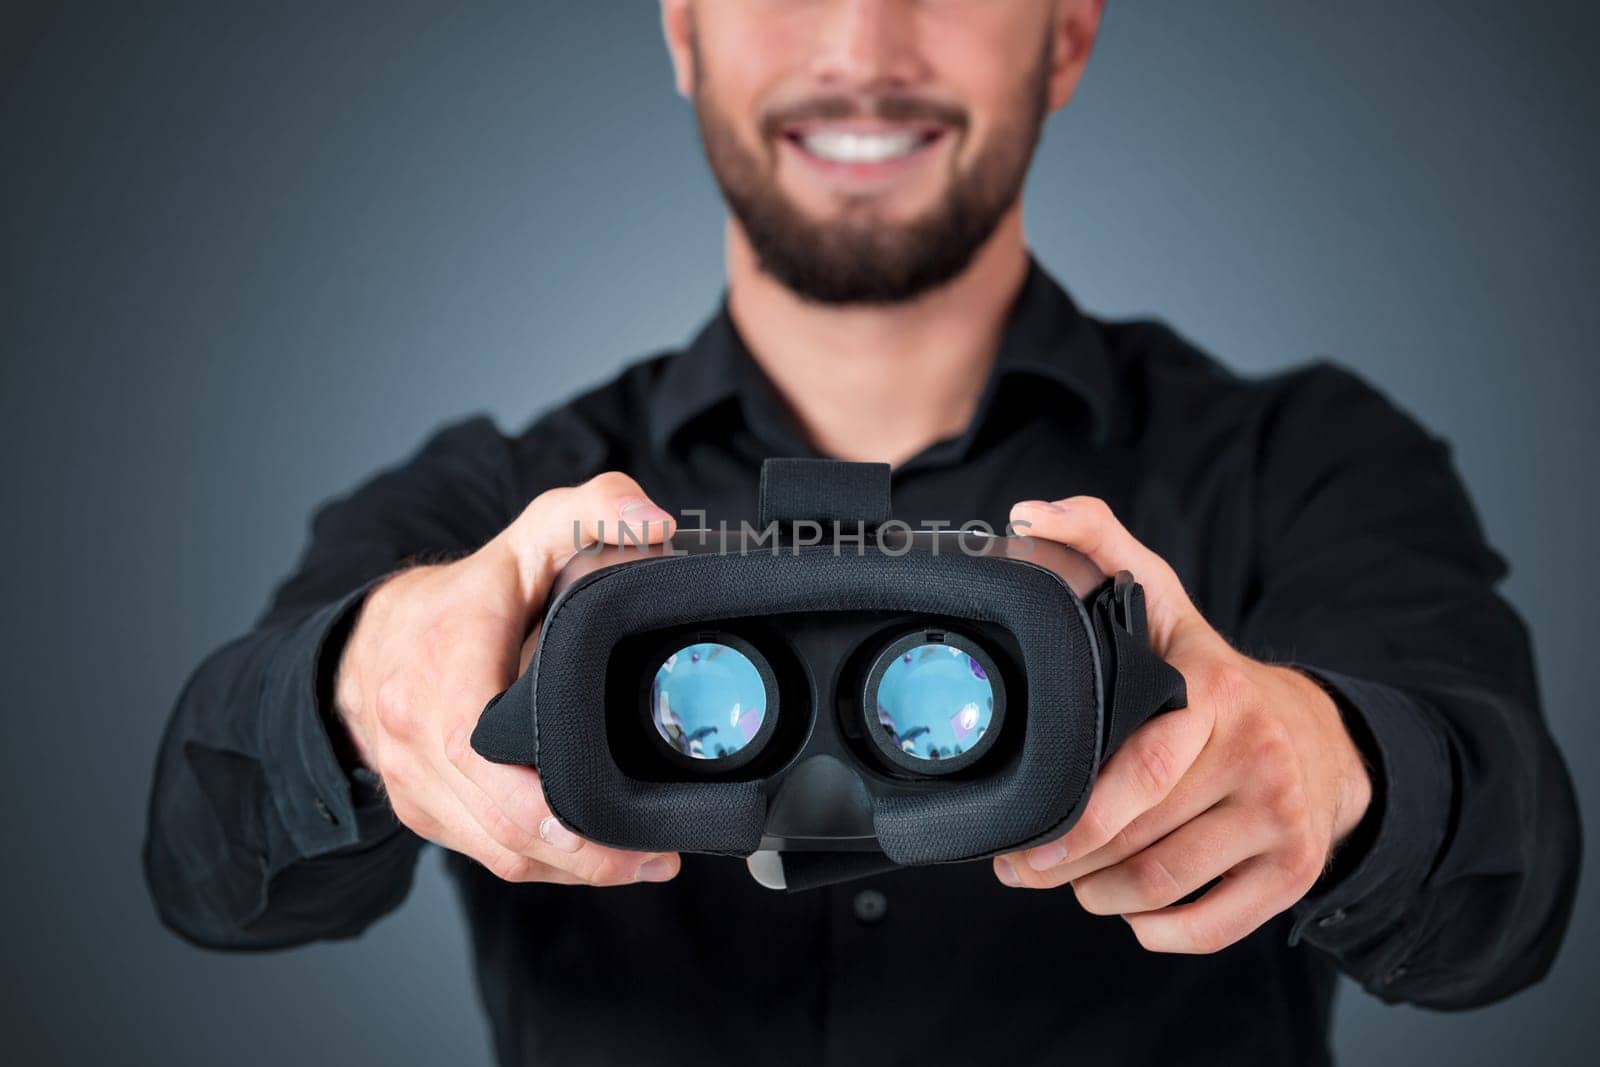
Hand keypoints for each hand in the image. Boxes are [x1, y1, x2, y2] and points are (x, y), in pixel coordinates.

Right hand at [335, 472, 681, 886]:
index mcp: (441, 674)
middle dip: (580, 853)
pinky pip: (486, 854)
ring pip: (496, 852)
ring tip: (642, 862)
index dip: (544, 805)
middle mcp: (417, 740)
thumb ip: (591, 512)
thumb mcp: (524, 537)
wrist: (367, 644)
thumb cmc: (460, 597)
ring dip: (570, 868)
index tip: (609, 821)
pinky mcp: (426, 812)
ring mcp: (418, 784)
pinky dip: (542, 864)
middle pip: (501, 826)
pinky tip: (594, 860)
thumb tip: (655, 523)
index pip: (482, 758)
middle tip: (655, 856)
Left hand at [994, 497, 1372, 952]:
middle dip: (1068, 866)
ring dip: (1101, 898)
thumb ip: (1098, 544)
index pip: (1137, 774)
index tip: (1018, 847)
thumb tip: (1030, 514)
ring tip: (1074, 880)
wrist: (1318, 732)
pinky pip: (1210, 929)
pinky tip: (1133, 905)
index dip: (1073, 822)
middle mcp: (1257, 755)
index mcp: (1215, 693)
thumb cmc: (1210, 673)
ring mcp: (1284, 817)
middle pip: (1139, 842)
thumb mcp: (1163, 599)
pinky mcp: (1298, 870)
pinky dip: (1157, 929)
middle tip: (1029, 865)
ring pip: (1163, 889)